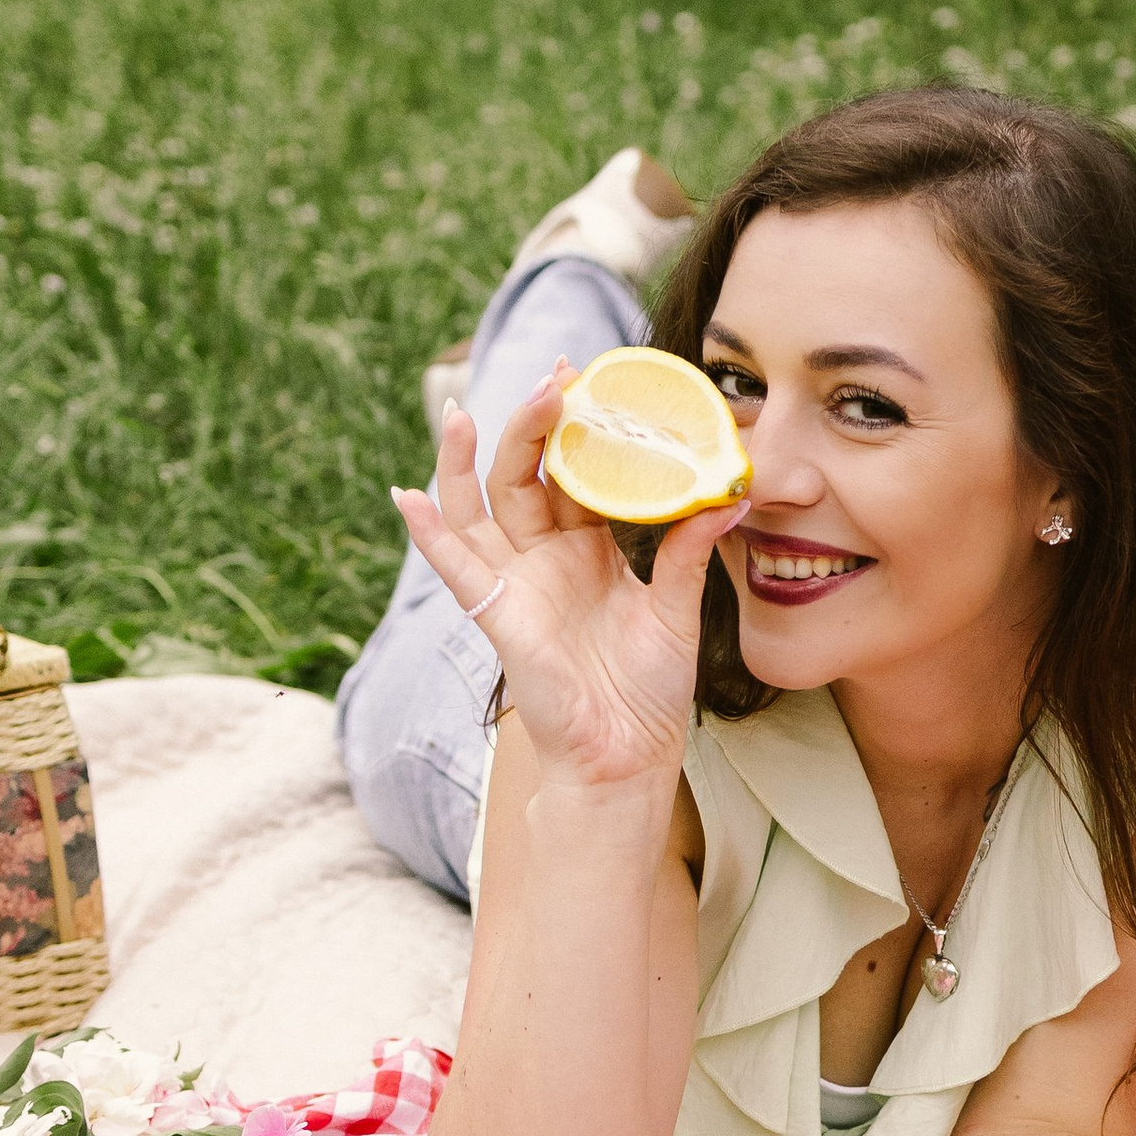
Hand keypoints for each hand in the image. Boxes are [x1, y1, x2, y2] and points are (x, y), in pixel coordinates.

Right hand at [392, 367, 744, 794]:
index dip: (577, 428)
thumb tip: (729, 496)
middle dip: (532, 425)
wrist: (627, 757)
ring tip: (460, 414)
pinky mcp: (500, 617)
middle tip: (552, 379)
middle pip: (524, 476)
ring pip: (478, 509)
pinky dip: (428, 534)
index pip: (574, 473)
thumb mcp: (678, 610)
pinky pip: (455, 569)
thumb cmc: (648, 692)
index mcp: (587, 550)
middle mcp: (545, 559)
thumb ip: (690, 552)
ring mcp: (517, 585)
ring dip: (465, 462)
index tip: (587, 377)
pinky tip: (406, 497)